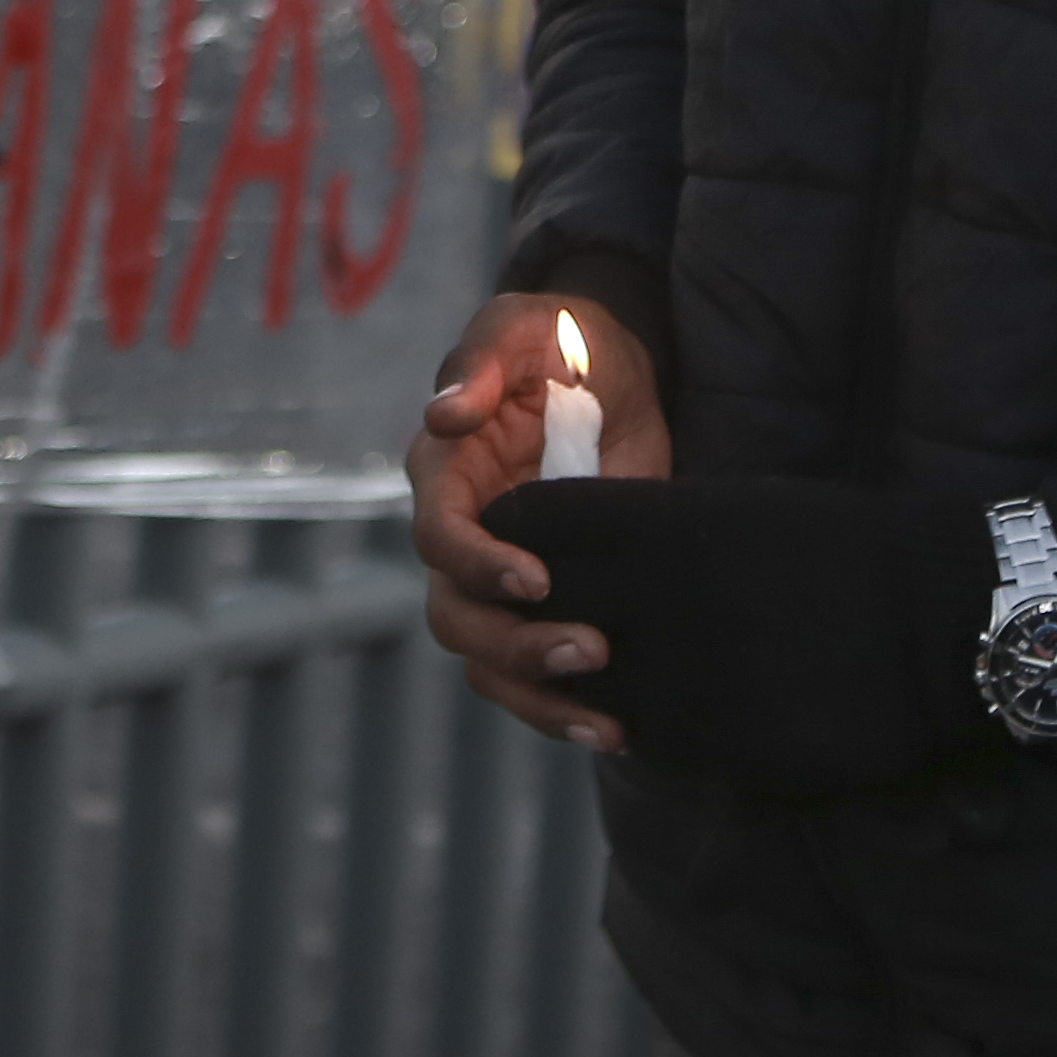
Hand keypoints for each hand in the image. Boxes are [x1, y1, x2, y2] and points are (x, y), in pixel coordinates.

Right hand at [411, 288, 668, 750]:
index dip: (478, 564)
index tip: (538, 579)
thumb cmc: (561, 339)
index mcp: (445, 475)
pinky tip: (618, 729)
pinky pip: (531, 676)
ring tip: (606, 721)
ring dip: (537, 697)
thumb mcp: (528, 326)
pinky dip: (563, 710)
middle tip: (591, 650)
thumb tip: (444, 414)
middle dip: (516, 645)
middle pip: (456, 618)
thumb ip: (485, 359)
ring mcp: (502, 580)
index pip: (438, 538)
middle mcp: (462, 538)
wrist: (616, 371)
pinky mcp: (550, 605)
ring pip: (487, 663)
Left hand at [484, 478, 996, 799]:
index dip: (519, 537)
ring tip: (628, 670)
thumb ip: (645, 533)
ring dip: (585, 684)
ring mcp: (676, 679)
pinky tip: (688, 711)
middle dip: (534, 616)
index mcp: (654, 525)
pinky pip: (641, 741)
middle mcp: (649, 600)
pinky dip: (647, 729)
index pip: (526, 524)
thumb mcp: (730, 512)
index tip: (530, 548)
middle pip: (533, 611)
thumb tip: (576, 554)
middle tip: (562, 618)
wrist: (935, 623)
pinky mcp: (709, 747)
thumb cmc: (839, 551)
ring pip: (576, 687)